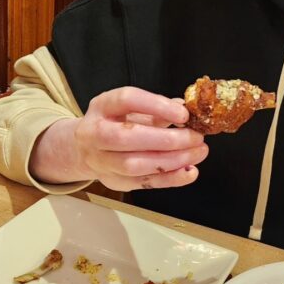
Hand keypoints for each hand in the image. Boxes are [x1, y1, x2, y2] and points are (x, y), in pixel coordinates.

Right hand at [32, 87, 207, 190]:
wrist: (85, 148)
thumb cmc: (116, 123)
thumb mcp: (132, 108)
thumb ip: (158, 107)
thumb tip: (186, 107)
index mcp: (103, 106)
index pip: (127, 100)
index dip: (157, 106)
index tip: (184, 114)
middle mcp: (96, 133)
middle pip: (128, 137)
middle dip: (168, 139)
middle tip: (196, 137)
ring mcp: (102, 160)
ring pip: (135, 165)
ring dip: (173, 160)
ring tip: (198, 153)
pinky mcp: (114, 181)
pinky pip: (143, 183)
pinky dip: (170, 179)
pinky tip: (189, 172)